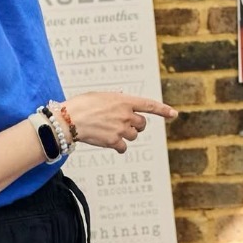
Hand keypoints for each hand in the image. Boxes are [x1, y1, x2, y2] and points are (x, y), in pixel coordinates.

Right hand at [63, 92, 177, 152]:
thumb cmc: (81, 105)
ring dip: (126, 136)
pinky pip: (123, 147)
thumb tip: (122, 97)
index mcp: (124, 100)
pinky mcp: (113, 142)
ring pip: (133, 136)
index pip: (149, 105)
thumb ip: (115, 98)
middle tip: (124, 124)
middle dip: (136, 125)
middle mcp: (126, 114)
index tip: (174, 114)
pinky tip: (109, 142)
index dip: (163, 110)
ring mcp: (121, 129)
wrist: (69, 120)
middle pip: (142, 124)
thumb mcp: (101, 95)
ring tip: (110, 131)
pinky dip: (118, 147)